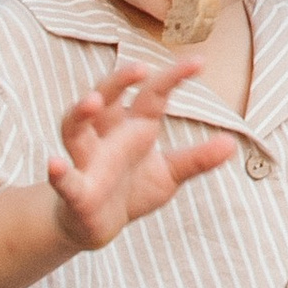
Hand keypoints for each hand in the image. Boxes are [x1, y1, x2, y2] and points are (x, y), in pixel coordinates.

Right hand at [47, 57, 235, 254]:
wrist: (98, 225)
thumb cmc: (132, 189)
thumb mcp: (169, 174)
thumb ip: (197, 159)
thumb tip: (233, 144)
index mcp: (133, 127)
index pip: (152, 94)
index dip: (173, 77)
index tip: (199, 62)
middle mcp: (106, 136)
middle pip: (106, 98)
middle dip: (119, 81)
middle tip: (140, 68)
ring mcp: (87, 161)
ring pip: (74, 128)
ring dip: (80, 113)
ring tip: (92, 100)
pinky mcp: (76, 191)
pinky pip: (64, 179)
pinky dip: (59, 172)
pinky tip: (55, 164)